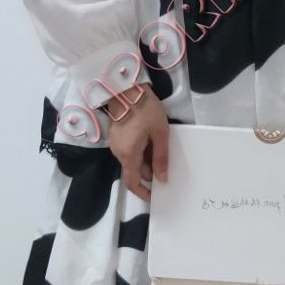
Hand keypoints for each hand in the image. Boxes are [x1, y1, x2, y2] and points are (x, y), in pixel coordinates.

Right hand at [105, 84, 168, 202]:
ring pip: (132, 160)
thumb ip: (161, 158)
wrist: (124, 86)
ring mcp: (116, 143)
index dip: (142, 193)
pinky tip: (153, 142)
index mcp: (128, 155)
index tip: (154, 197)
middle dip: (150, 173)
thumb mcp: (160, 134)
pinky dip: (141, 151)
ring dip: (146, 160)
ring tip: (162, 151)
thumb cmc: (144, 109)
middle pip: (134, 171)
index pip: (132, 183)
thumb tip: (161, 179)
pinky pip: (130, 150)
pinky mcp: (117, 134)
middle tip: (167, 168)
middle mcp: (119, 153)